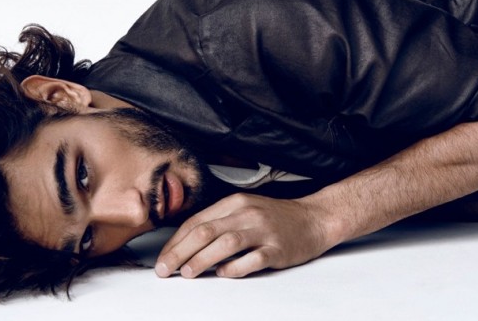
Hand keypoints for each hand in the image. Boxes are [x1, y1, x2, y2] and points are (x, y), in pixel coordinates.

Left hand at [154, 193, 330, 278]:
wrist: (314, 218)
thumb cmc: (276, 217)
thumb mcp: (244, 210)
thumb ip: (219, 223)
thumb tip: (186, 246)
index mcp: (235, 203)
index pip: (197, 222)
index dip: (176, 242)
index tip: (163, 258)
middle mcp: (247, 214)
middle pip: (206, 231)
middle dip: (180, 252)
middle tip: (165, 269)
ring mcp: (264, 231)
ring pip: (226, 243)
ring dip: (202, 259)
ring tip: (187, 273)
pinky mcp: (278, 249)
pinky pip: (252, 259)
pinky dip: (234, 268)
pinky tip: (223, 274)